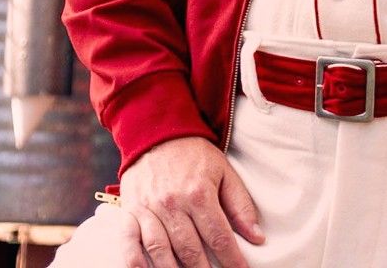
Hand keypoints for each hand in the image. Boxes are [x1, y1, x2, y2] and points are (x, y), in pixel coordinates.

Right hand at [118, 137, 264, 267]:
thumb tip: (257, 236)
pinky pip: (129, 243)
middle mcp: (172, 204)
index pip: (219, 237)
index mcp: (199, 194)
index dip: (232, 259)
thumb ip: (240, 206)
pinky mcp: (129, 211)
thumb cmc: (195, 155)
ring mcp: (148, 209)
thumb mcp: (225, 173)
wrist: (157, 132)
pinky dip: (137, 263)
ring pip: (161, 251)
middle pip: (190, 250)